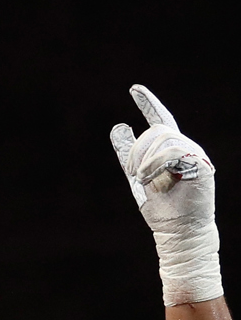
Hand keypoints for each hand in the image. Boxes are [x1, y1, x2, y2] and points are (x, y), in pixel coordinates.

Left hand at [110, 85, 220, 304]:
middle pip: (157, 130)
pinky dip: (155, 163)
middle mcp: (186, 148)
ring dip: (145, 159)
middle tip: (133, 174)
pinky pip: (174, 150)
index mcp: (171, 150)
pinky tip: (149, 178)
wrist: (177, 230)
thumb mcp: (137, 177)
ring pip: (164, 138)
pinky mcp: (201, 165)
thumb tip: (118, 127)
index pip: (161, 120)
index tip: (134, 88)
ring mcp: (195, 155)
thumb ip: (128, 154)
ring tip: (143, 179)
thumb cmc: (160, 207)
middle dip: (138, 150)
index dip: (148, 103)